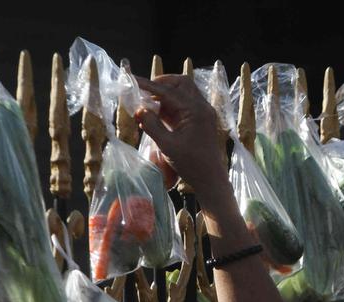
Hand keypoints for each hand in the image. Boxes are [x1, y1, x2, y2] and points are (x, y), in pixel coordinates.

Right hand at [134, 75, 227, 193]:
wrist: (210, 179)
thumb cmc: (191, 164)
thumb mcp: (167, 145)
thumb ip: (152, 125)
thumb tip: (139, 110)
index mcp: (196, 111)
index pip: (169, 91)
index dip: (149, 85)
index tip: (133, 80)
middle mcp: (202, 107)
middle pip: (181, 84)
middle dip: (161, 84)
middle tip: (144, 92)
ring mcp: (203, 113)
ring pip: (183, 93)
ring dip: (165, 96)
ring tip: (149, 106)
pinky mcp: (200, 121)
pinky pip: (184, 105)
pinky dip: (170, 106)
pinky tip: (157, 115)